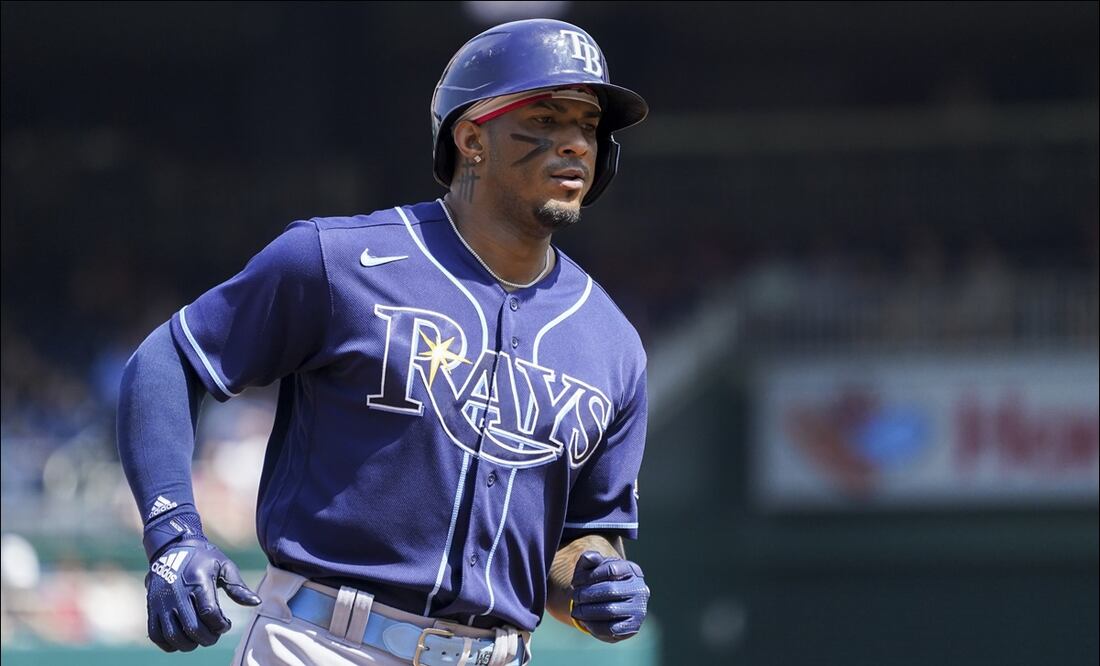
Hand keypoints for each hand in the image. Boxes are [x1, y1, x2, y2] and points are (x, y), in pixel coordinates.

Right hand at [145, 537, 260, 651]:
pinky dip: (169, 644)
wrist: (172, 548)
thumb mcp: (223, 566)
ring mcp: (161, 602)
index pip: (209, 612)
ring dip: (190, 644)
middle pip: (192, 628)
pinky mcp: (151, 607)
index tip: (226, 625)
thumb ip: (238, 587)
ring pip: (173, 635)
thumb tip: (256, 603)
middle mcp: (177, 593)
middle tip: (215, 635)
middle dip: (208, 638)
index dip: (220, 625)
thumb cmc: (203, 558)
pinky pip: (156, 635)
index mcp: (197, 581)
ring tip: (200, 638)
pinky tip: (182, 639)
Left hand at [569, 550, 649, 642]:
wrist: (610, 607)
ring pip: (610, 610)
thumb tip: (588, 557)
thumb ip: (589, 560)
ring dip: (587, 610)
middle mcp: (640, 589)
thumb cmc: (599, 583)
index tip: (575, 581)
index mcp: (632, 570)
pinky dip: (594, 625)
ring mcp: (639, 609)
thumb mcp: (593, 568)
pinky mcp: (633, 627)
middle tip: (574, 596)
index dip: (590, 575)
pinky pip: (610, 628)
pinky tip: (584, 621)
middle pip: (610, 590)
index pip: (611, 569)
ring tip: (576, 610)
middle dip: (587, 594)